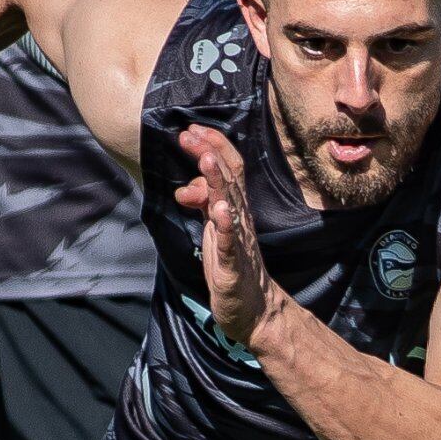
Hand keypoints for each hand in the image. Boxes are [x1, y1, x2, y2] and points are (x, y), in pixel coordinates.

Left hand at [173, 124, 270, 344]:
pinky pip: (231, 245)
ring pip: (230, 205)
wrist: (254, 311)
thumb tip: (186, 187)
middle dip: (209, 152)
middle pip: (229, 179)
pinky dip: (226, 226)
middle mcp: (240, 220)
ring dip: (218, 181)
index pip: (230, 169)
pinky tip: (220, 210)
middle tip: (188, 134)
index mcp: (235, 210)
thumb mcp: (214, 229)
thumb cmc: (232, 266)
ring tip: (207, 158)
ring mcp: (239, 243)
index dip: (213, 146)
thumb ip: (203, 205)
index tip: (193, 128)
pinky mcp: (233, 269)